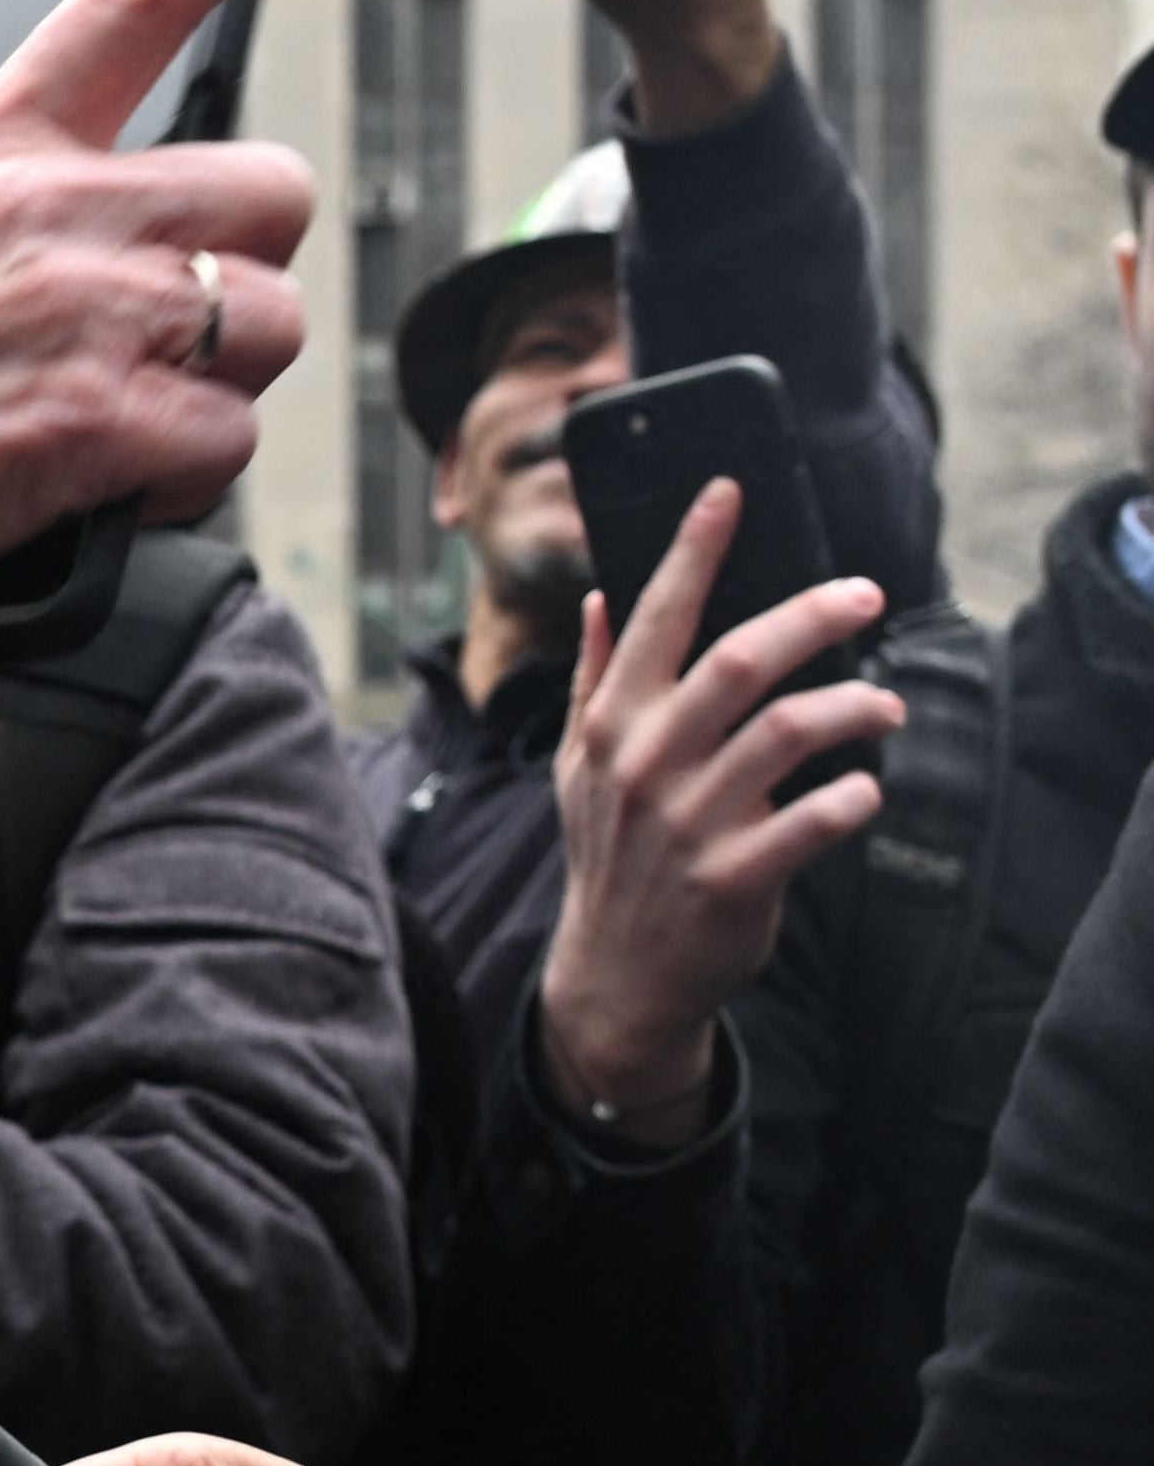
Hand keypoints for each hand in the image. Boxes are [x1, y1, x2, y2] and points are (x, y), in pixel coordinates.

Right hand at [0, 0, 350, 651]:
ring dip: (212, 386)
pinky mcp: (95, 429)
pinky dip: (177, 484)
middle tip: (157, 327)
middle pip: (268, 191)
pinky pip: (226, 444)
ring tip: (116, 428)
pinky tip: (101, 496)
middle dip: (230, 266)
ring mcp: (82, 316)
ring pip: (268, 322)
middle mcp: (49, 213)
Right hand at [534, 480, 898, 1144]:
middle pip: (738, 663)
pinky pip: (813, 821)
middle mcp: (645, 765)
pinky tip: (865, 790)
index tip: (730, 490)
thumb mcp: (580, 768)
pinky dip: (852, 798)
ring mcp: (688, 823)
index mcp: (611, 726)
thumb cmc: (613, 858)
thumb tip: (604, 600)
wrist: (617, 976)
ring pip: (789, 733)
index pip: (655, 618)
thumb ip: (596, 681)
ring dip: (854, 706)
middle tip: (864, 595)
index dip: (695, 549)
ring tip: (886, 704)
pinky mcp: (733, 877)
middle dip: (811, 615)